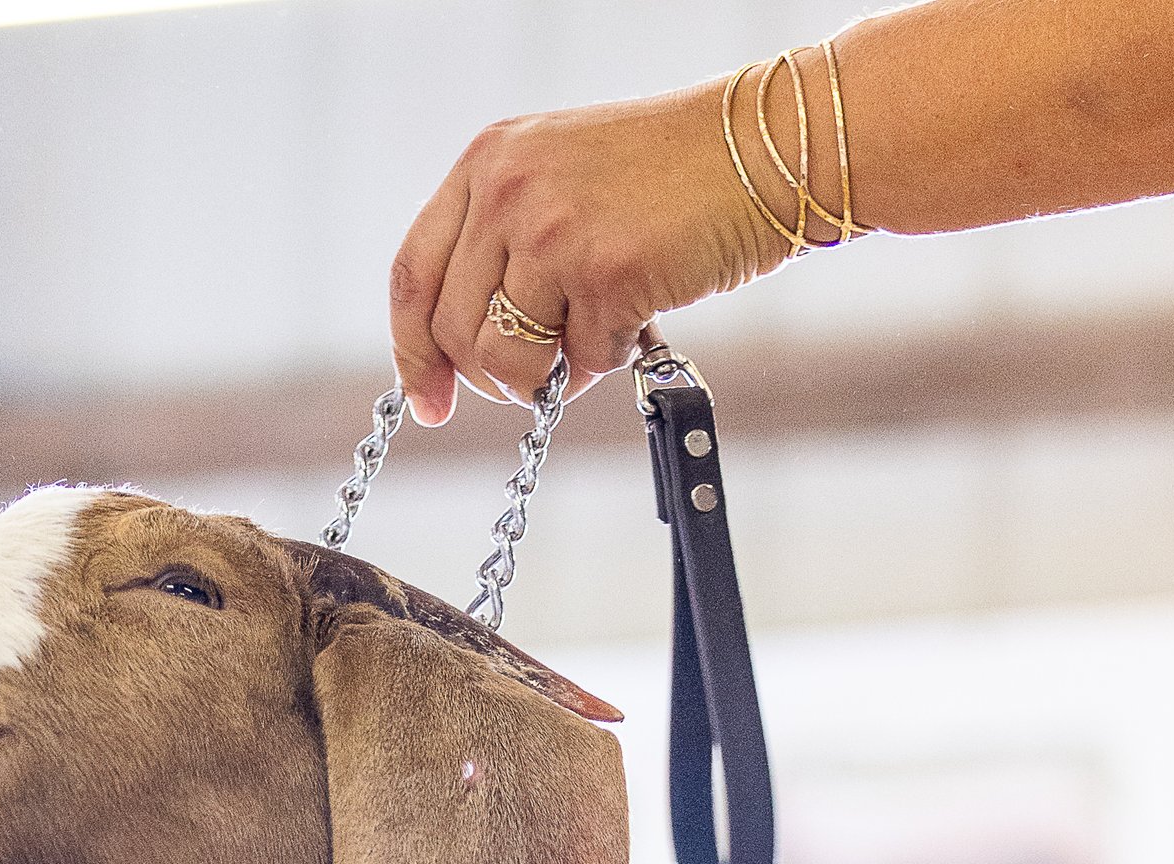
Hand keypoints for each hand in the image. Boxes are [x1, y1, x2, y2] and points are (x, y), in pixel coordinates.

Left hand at [389, 82, 776, 422]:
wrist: (759, 148)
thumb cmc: (668, 176)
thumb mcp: (560, 179)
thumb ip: (507, 242)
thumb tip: (471, 348)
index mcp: (487, 162)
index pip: (415, 274)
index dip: (415, 352)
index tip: (430, 404)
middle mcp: (507, 189)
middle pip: (455, 331)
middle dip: (495, 376)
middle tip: (540, 379)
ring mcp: (552, 229)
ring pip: (506, 359)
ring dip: (549, 375)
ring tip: (593, 340)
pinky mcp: (603, 272)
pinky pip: (581, 362)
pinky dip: (610, 358)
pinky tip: (642, 310)